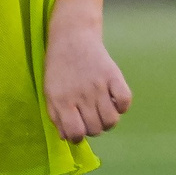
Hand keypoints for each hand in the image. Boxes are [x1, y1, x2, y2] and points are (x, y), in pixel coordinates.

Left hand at [44, 17, 132, 143]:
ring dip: (108, 121)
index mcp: (62, 100)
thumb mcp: (50, 92)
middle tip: (89, 117)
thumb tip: (67, 137)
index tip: (78, 131)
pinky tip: (114, 101)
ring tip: (102, 111)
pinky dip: (122, 106)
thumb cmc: (58, 67)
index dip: (78, 137)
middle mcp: (81, 95)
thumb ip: (56, 116)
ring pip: (111, 120)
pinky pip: (125, 102)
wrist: (72, 37)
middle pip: (95, 129)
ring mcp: (99, 86)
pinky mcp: (114, 76)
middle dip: (93, 128)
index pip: (76, 133)